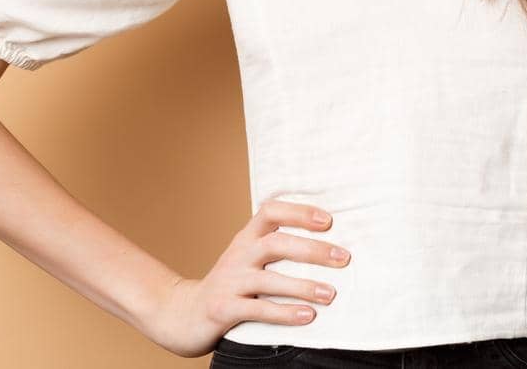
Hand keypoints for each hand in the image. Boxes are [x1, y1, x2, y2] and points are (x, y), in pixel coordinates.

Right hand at [134, 199, 349, 357]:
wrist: (182, 314)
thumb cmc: (230, 285)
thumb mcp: (247, 259)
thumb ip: (276, 249)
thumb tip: (328, 244)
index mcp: (246, 238)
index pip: (270, 211)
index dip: (299, 212)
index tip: (328, 220)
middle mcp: (238, 255)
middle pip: (276, 243)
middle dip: (312, 250)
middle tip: (344, 258)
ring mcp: (229, 282)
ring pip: (269, 280)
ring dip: (303, 286)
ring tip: (331, 293)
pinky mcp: (223, 309)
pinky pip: (258, 310)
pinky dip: (285, 313)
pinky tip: (308, 315)